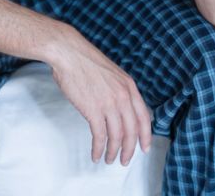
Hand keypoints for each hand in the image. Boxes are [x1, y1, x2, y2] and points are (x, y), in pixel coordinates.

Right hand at [46, 27, 152, 165]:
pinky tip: (96, 154)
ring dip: (113, 152)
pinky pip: (100, 136)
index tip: (144, 148)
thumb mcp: (112, 73)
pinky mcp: (93, 110)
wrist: (69, 53)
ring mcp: (109, 104)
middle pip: (132, 131)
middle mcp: (123, 97)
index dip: (145, 136)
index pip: (144, 117)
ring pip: (117, 136)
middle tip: (124, 160)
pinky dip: (99, 149)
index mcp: (129, 87)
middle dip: (129, 149)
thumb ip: (119, 90)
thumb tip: (119, 108)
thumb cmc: (85, 61)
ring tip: (109, 160)